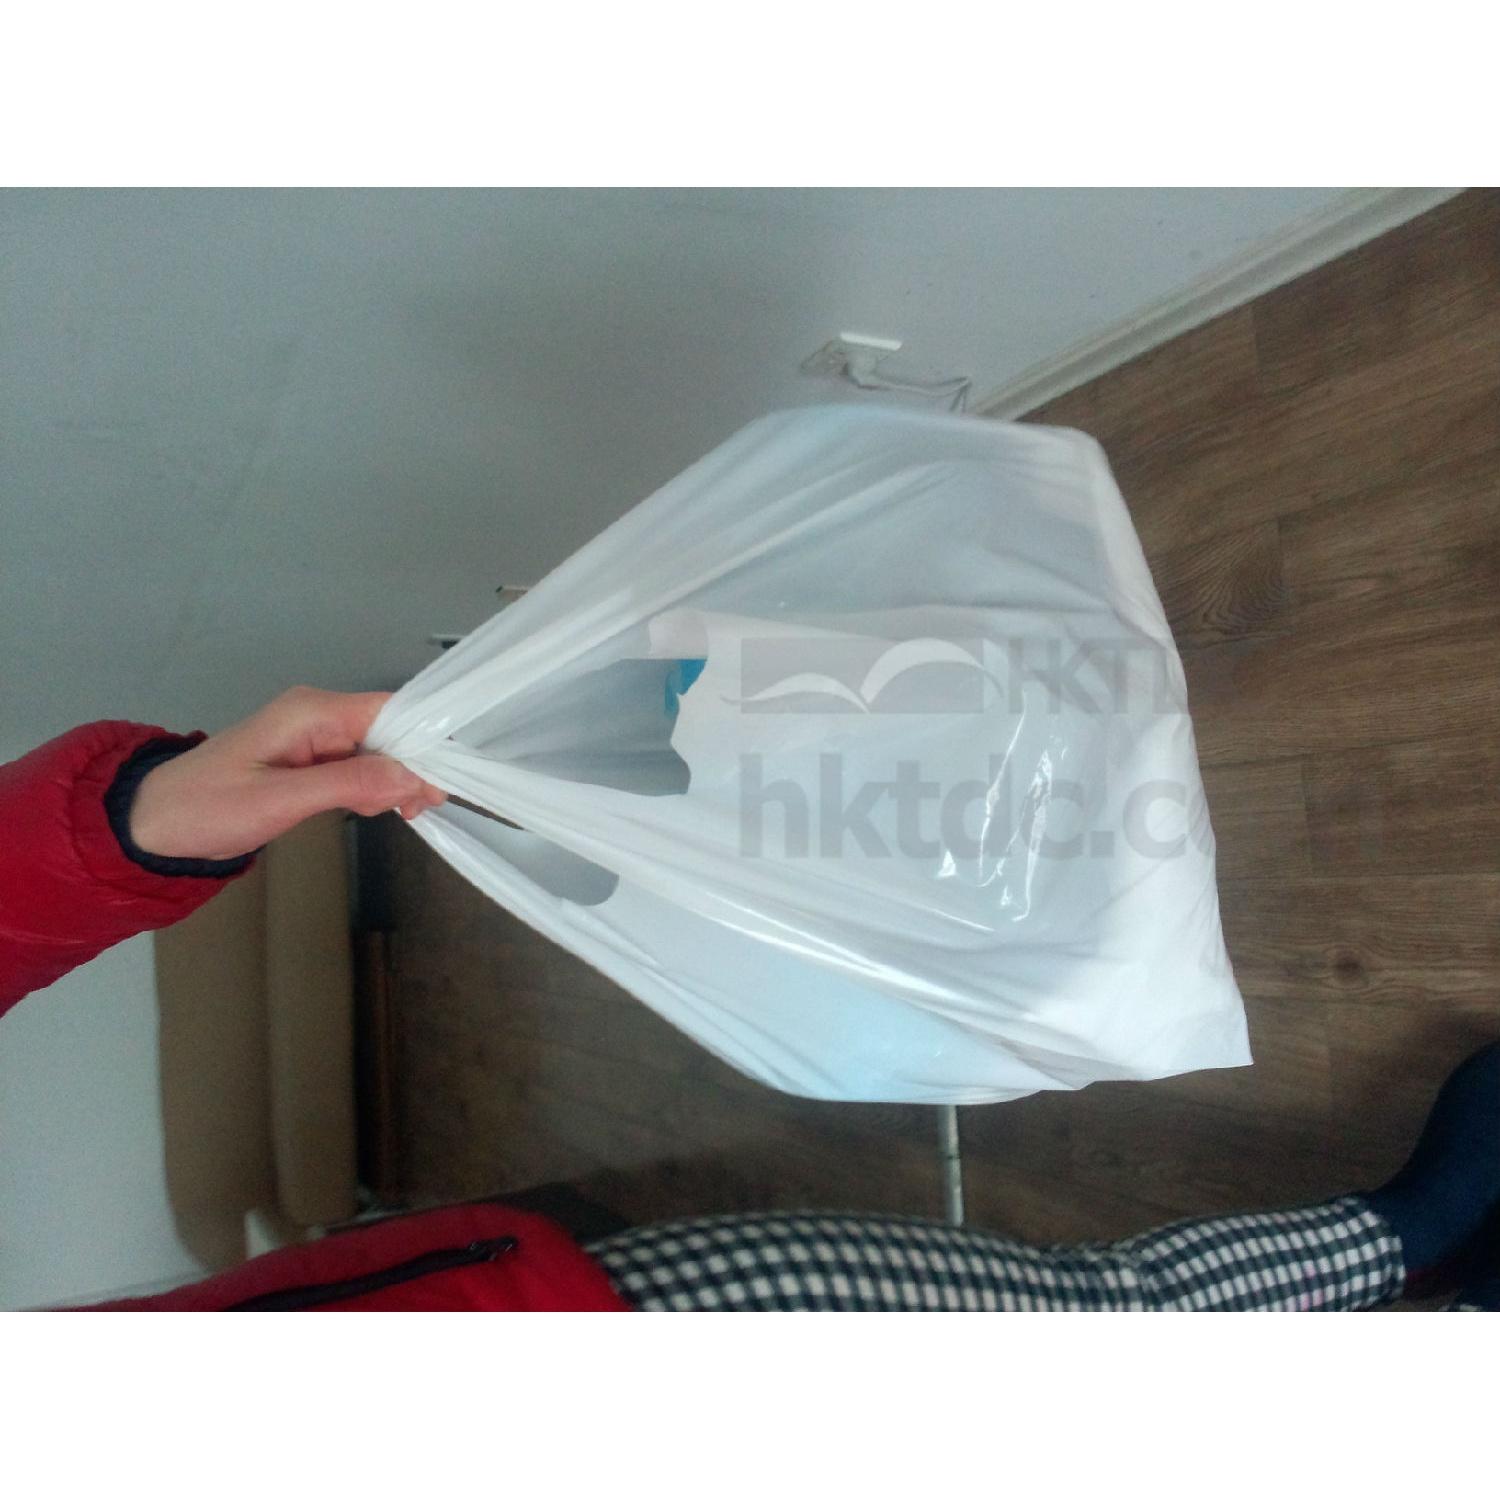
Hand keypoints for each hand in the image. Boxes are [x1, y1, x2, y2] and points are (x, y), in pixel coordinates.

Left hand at [129, 687, 446, 860]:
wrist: (153, 824)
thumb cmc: (207, 808)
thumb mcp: (278, 800)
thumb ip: (346, 784)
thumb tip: (410, 776)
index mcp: (311, 712)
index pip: (389, 711)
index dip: (423, 742)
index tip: (442, 782)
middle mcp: (317, 715)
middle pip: (390, 730)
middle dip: (412, 767)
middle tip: (420, 810)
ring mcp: (314, 736)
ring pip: (379, 750)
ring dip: (394, 780)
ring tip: (397, 815)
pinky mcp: (310, 759)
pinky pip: (359, 764)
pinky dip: (373, 787)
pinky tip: (373, 809)